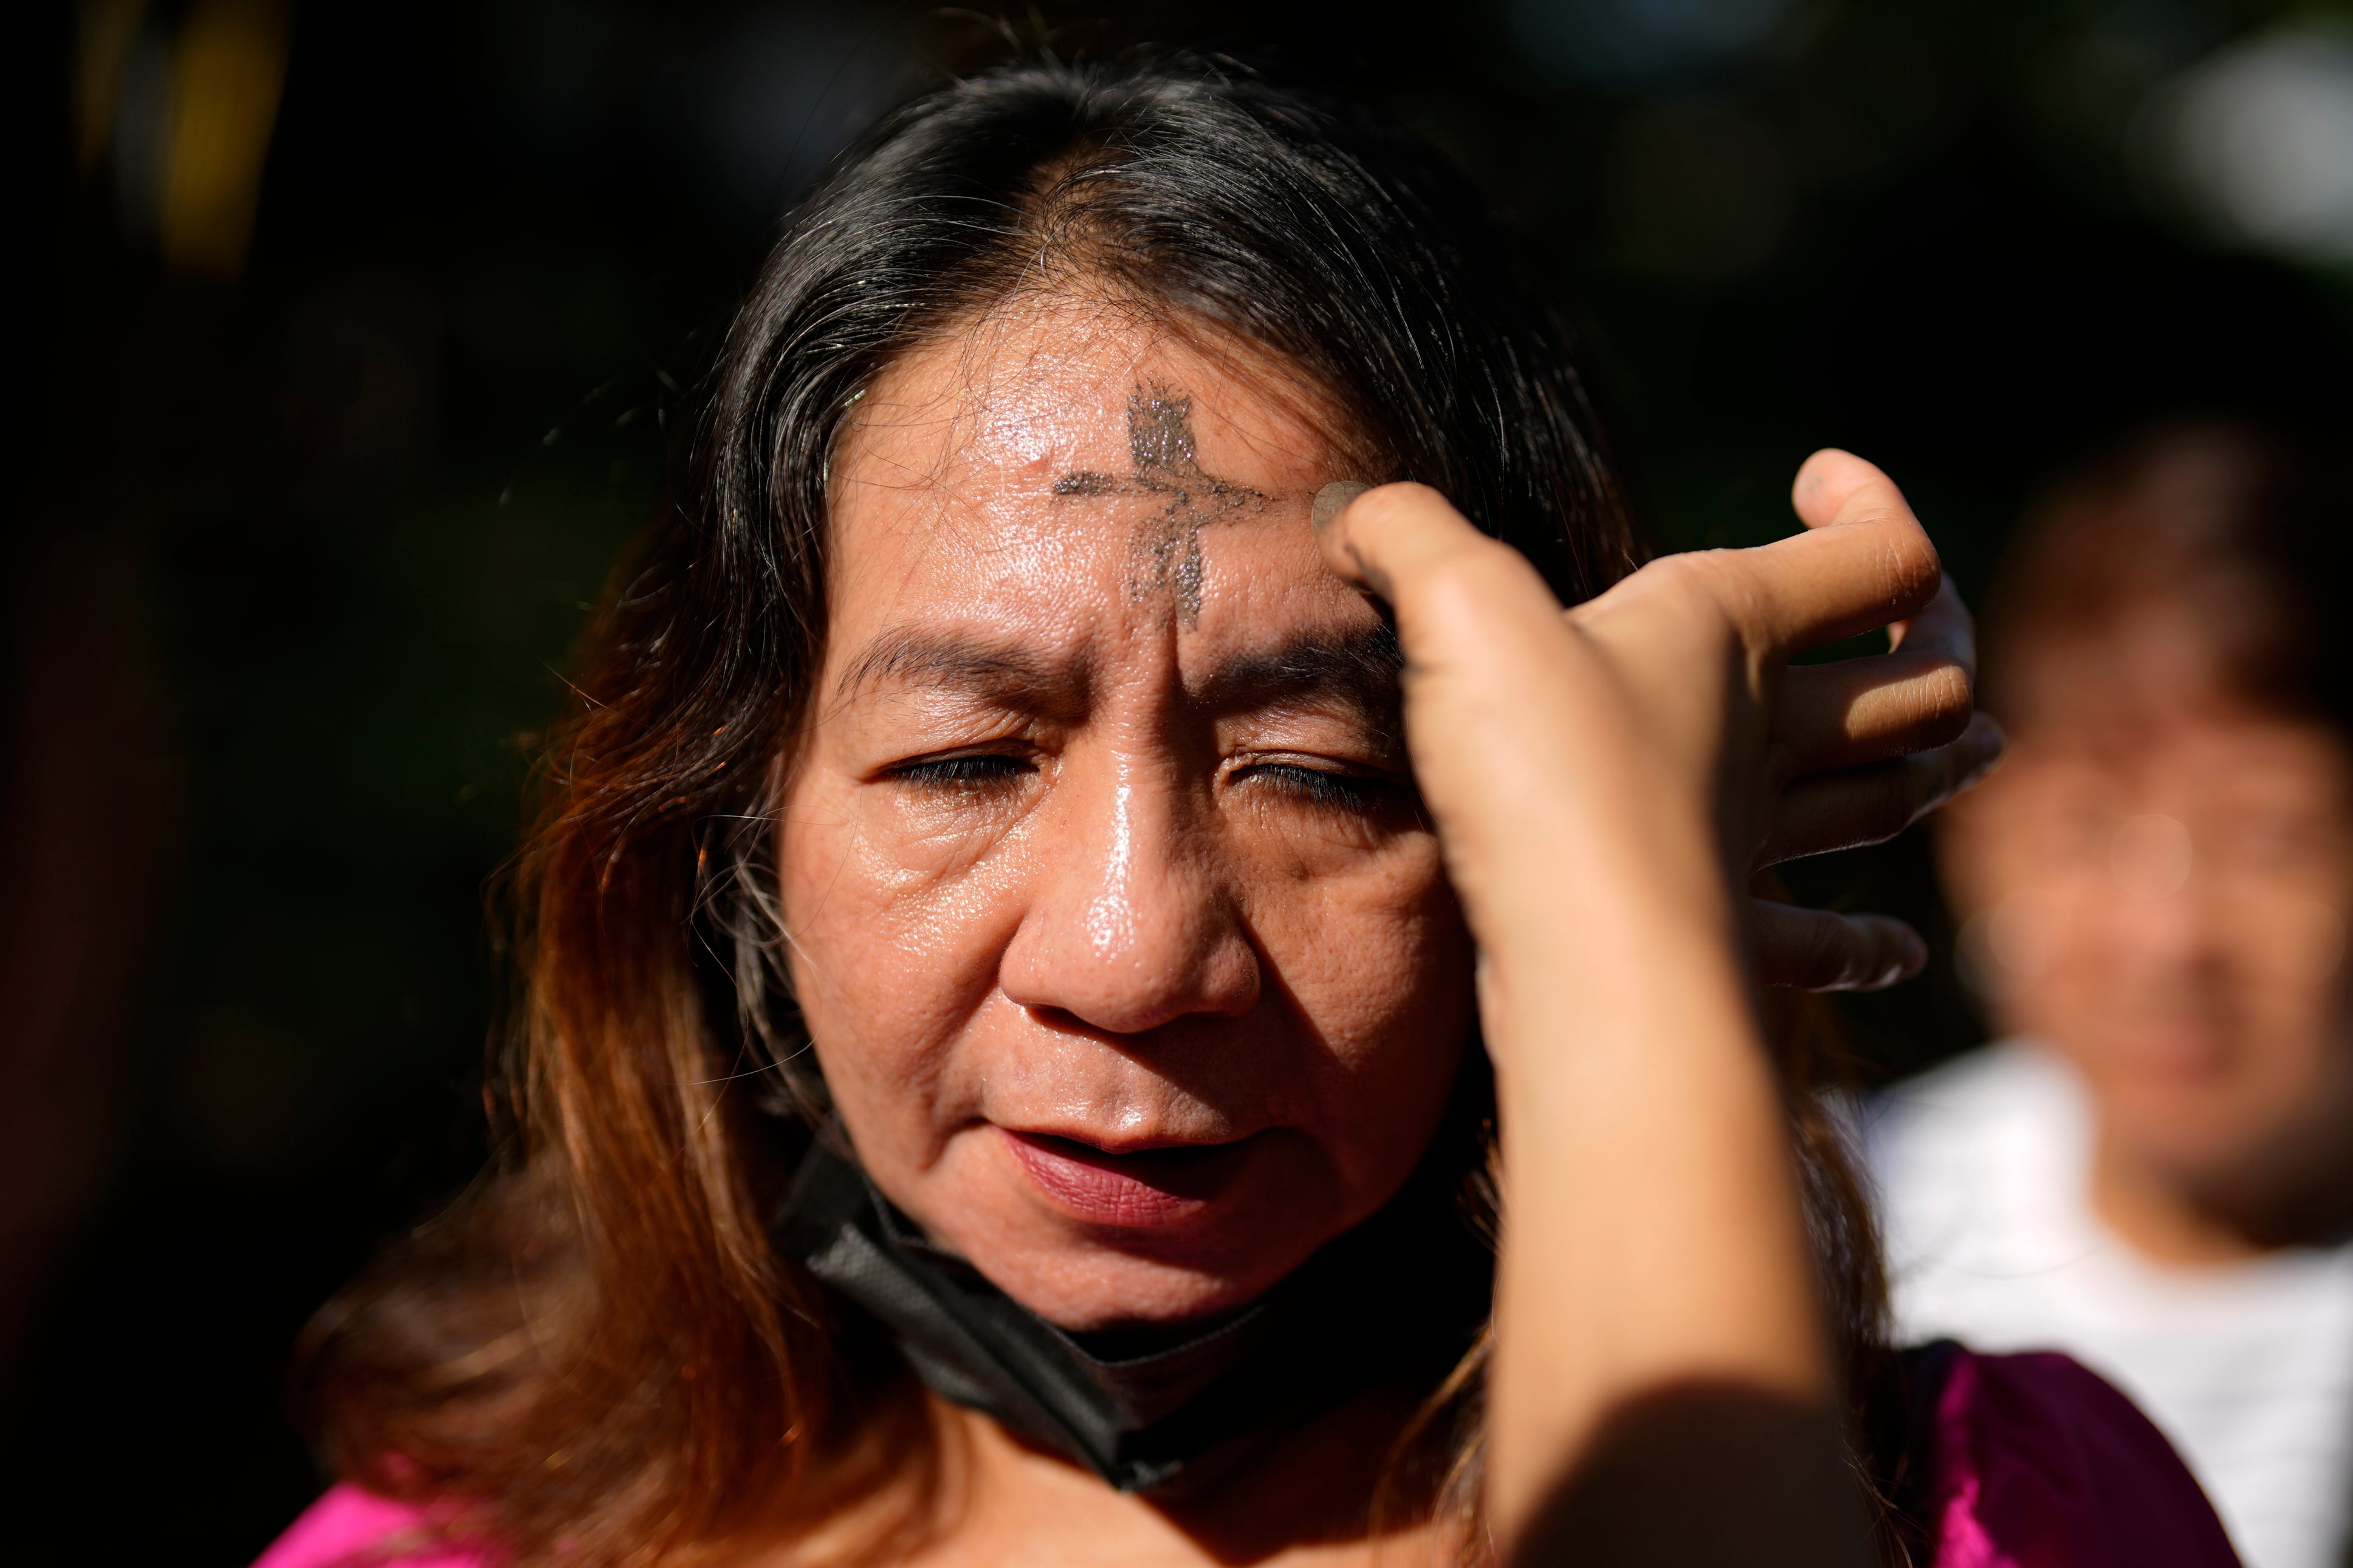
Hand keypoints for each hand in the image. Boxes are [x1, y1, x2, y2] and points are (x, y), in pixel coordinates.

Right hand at [1314, 449, 1998, 992]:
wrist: (1582, 952)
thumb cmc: (1546, 773)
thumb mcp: (1459, 610)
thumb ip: (1406, 538)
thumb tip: (1350, 510)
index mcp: (1733, 630)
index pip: (1882, 554)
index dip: (1876, 504)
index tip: (1815, 477)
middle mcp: (1767, 730)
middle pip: (1921, 681)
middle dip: (1945, 641)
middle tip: (1926, 616)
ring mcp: (1757, 839)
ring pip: (1893, 794)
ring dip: (1942, 764)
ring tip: (1974, 741)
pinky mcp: (1724, 935)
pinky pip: (1825, 941)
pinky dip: (1870, 944)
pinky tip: (1900, 951)